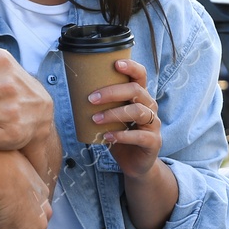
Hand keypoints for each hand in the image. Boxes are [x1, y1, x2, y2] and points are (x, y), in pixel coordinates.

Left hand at [89, 58, 161, 177]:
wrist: (136, 164)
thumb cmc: (121, 137)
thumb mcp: (112, 118)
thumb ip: (102, 106)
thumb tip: (74, 92)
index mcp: (141, 97)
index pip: (140, 75)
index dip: (131, 67)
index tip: (115, 63)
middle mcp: (150, 107)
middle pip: (136, 91)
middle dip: (112, 92)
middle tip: (91, 99)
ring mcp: (154, 124)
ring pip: (137, 111)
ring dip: (113, 114)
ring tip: (95, 119)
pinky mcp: (153, 142)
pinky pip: (139, 135)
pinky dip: (121, 135)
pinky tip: (107, 137)